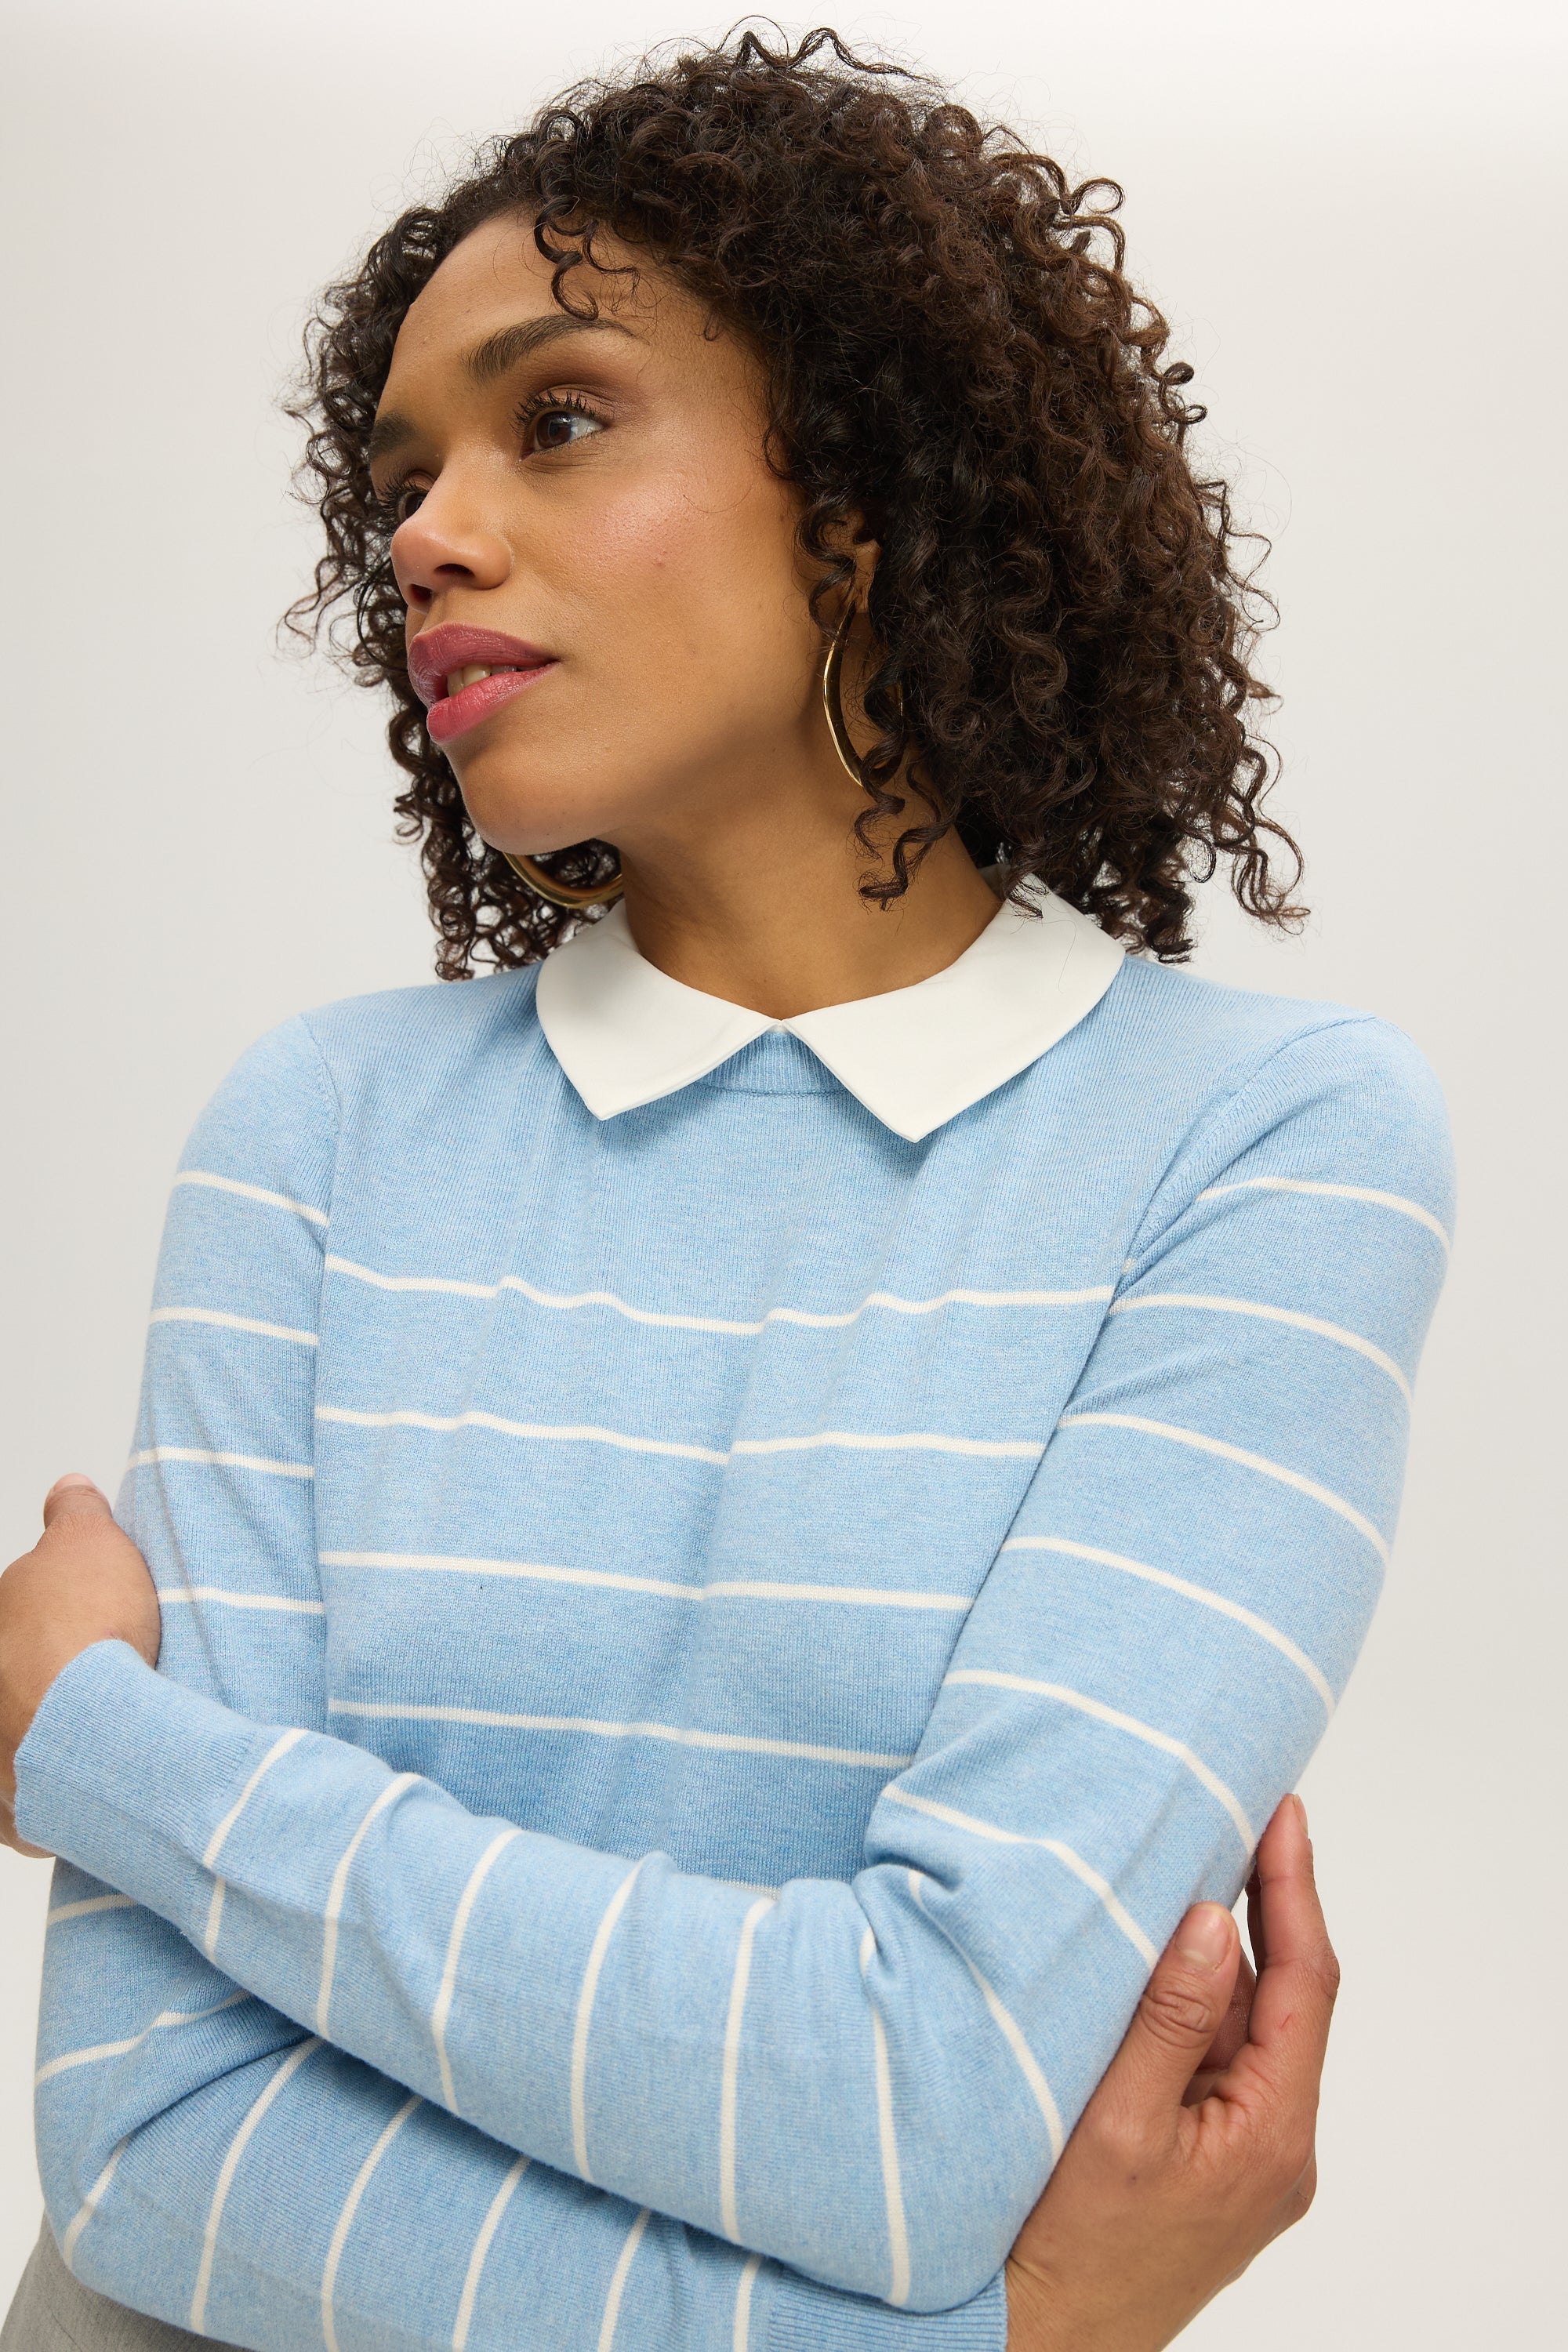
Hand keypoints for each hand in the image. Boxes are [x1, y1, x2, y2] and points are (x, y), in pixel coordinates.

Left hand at [0, 1476, 160, 1856]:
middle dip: (40, 1676)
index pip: (14, 1612)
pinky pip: (28, 1807)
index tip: (87, 1616)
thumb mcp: (89, 1542)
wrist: (100, 1728)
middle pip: (13, 1677)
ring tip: (105, 1731)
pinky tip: (89, 1784)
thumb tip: (67, 1490)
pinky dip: (52, 1798)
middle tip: (97, 1674)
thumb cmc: (88, 1639)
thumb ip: (74, 1515)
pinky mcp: (14, 1816)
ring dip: (45, 1736)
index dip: (52, 1609)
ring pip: (16, 1741)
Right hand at [1005, 1795, 1336, 2350]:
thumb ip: (1167, 2017)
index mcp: (1270, 2135)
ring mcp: (1246, 2160)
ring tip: (1180, 1870)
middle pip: (1282, 1999)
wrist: (1037, 2344)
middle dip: (1260, 1905)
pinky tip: (1150, 1962)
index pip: (1307, 1983)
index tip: (1285, 1811)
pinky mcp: (1211, 2164)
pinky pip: (1213, 2061)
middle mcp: (1276, 2148)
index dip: (1295, 1887)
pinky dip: (1190, 2005)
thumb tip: (1212, 1922)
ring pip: (1243, 2027)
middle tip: (1235, 1813)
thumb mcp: (1113, 2122)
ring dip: (1216, 1956)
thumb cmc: (1066, 2252)